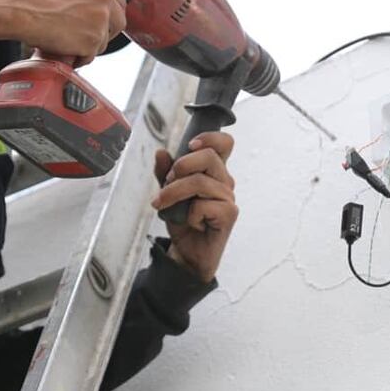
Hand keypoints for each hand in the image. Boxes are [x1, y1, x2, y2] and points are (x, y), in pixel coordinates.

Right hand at [0, 0, 126, 64]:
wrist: (21, 9)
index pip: (119, 1)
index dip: (110, 15)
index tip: (104, 23)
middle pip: (118, 22)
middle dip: (104, 33)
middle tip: (86, 38)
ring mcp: (101, 19)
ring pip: (104, 41)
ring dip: (89, 46)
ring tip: (67, 43)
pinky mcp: (93, 39)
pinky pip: (91, 55)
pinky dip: (79, 57)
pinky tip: (64, 51)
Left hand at [150, 132, 237, 282]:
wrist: (188, 253)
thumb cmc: (183, 221)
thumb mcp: (168, 193)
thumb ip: (164, 173)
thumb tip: (161, 152)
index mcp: (214, 171)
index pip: (224, 143)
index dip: (209, 138)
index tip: (190, 145)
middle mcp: (225, 181)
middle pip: (209, 156)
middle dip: (180, 166)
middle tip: (167, 181)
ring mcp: (229, 198)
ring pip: (199, 182)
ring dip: (174, 192)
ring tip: (163, 204)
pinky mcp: (229, 215)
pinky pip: (202, 206)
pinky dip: (188, 215)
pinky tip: (191, 222)